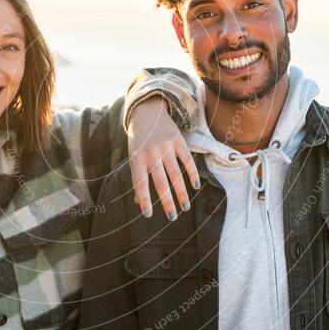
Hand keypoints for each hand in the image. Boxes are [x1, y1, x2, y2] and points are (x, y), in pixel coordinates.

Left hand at [127, 97, 199, 220]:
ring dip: (181, 193)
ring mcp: (166, 147)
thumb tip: (139, 203)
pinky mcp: (179, 141)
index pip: (140, 183)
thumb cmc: (138, 140)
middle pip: (161, 183)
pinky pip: (187, 161)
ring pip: (176, 175)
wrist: (147, 112)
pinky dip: (192, 174)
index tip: (148, 214)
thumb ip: (137, 178)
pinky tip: (195, 186)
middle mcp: (151, 154)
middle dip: (167, 202)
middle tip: (172, 217)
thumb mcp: (133, 157)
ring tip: (185, 207)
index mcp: (137, 158)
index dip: (144, 199)